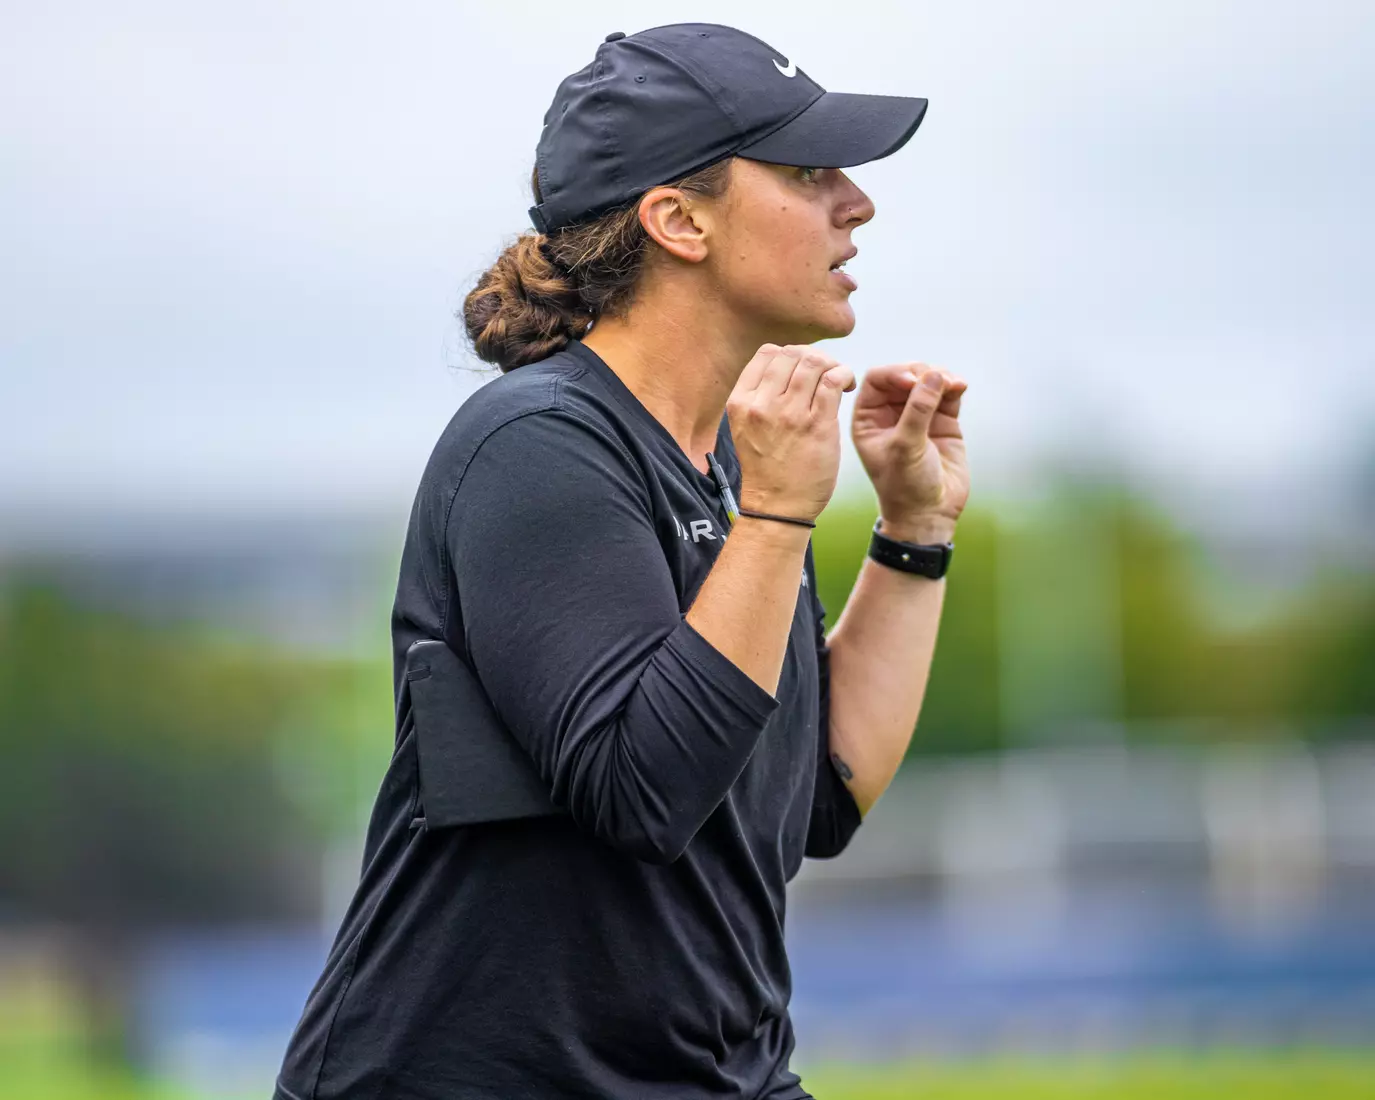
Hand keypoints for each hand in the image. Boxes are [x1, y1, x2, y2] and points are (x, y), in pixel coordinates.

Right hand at [728, 344, 856, 522]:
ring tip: (838, 379)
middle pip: (791, 354)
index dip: (790, 354)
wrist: (777, 507)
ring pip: (813, 362)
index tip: (802, 370)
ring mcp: (789, 414)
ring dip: (831, 364)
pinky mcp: (816, 425)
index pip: (767, 353)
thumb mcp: (747, 428)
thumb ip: (760, 398)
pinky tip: (847, 385)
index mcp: (741, 402)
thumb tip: (788, 366)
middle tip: (825, 374)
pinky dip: (844, 375)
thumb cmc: (767, 469)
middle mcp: (761, 405)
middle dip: (813, 357)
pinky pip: (833, 380)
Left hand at [851, 363, 969, 538]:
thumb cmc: (905, 486)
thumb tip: (934, 375)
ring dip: (940, 376)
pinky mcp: (942, 420)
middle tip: (937, 381)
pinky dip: (954, 386)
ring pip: (927, 380)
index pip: (877, 379)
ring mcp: (917, 415)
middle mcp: (891, 413)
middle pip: (904, 374)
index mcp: (868, 418)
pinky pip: (947, 393)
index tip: (912, 381)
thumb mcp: (905, 447)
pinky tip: (960, 386)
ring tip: (952, 384)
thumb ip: (917, 410)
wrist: (930, 514)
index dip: (895, 373)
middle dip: (921, 373)